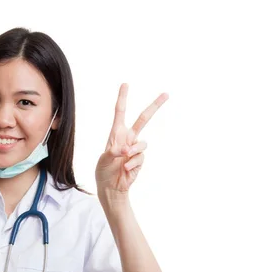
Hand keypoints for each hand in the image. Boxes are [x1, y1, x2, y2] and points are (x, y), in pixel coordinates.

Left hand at [95, 83, 167, 198]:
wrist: (110, 187)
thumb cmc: (104, 171)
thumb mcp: (103, 160)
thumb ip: (113, 152)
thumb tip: (127, 149)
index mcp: (116, 133)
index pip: (120, 112)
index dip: (123, 98)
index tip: (126, 84)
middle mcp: (128, 138)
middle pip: (143, 119)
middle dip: (154, 106)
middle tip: (166, 94)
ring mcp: (135, 149)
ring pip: (143, 143)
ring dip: (134, 150)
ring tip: (124, 158)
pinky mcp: (140, 159)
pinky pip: (140, 157)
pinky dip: (132, 163)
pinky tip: (125, 169)